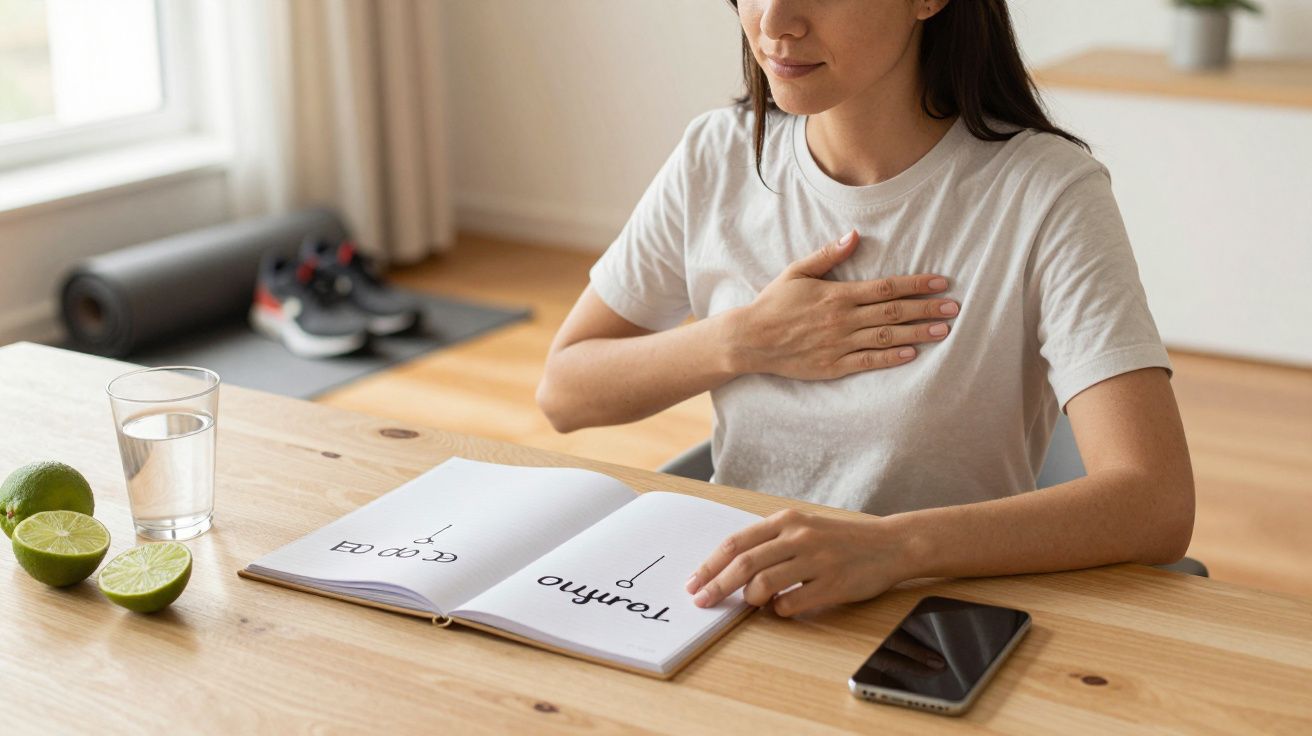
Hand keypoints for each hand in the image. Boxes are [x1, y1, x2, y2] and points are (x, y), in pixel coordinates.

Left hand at [685, 509, 913, 617]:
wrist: (890, 544)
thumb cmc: (842, 540)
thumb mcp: (804, 528)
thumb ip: (772, 543)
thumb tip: (730, 569)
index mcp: (786, 521)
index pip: (736, 542)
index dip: (710, 564)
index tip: (694, 582)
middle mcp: (799, 536)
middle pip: (743, 563)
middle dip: (716, 585)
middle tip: (702, 602)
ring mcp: (816, 560)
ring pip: (763, 583)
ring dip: (749, 599)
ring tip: (750, 604)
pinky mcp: (832, 583)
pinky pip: (791, 603)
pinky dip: (778, 610)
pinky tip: (781, 608)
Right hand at [726, 229, 958, 379]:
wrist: (750, 339)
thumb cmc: (773, 303)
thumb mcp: (797, 272)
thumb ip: (828, 255)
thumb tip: (854, 236)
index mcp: (838, 294)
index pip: (886, 287)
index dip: (916, 284)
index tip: (941, 282)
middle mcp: (843, 319)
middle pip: (894, 312)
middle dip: (927, 308)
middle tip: (955, 307)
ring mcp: (840, 344)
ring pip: (887, 336)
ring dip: (918, 333)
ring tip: (944, 330)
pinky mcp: (833, 366)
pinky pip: (868, 361)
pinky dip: (891, 358)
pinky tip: (912, 354)